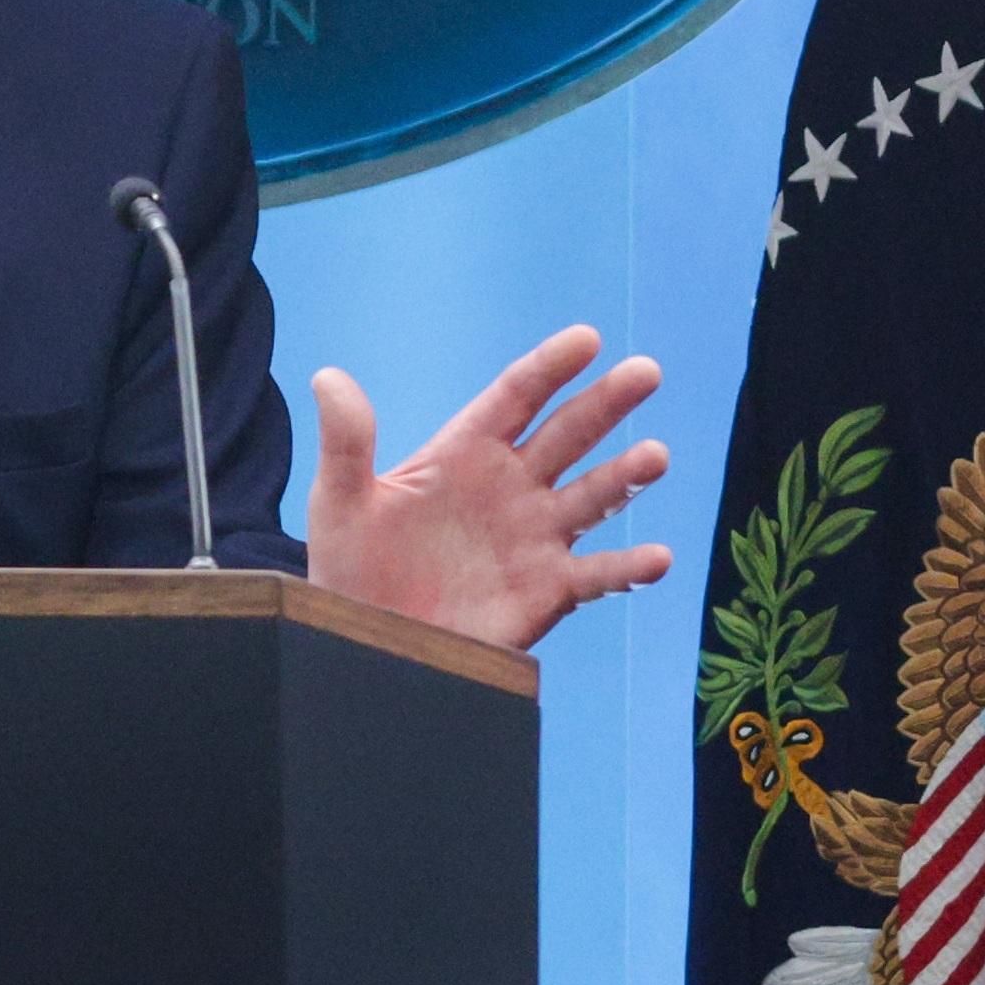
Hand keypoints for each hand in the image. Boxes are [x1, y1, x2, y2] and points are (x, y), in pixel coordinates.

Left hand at [304, 326, 674, 653]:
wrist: (368, 645)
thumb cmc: (351, 569)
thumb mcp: (340, 503)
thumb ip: (347, 442)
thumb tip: (328, 378)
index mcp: (467, 452)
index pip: (517, 396)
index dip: (551, 367)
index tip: (587, 339)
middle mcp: (512, 487)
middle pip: (570, 434)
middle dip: (608, 403)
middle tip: (646, 372)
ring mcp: (536, 537)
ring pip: (593, 497)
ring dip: (626, 477)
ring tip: (654, 457)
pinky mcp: (549, 590)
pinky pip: (597, 575)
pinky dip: (629, 569)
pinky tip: (656, 558)